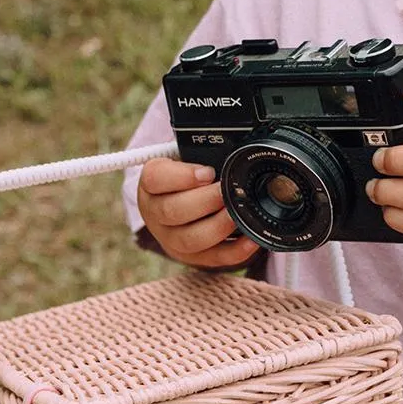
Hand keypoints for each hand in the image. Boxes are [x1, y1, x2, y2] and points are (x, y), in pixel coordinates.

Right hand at [137, 157, 260, 268]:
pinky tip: (251, 239)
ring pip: (188, 240)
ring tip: (237, 213)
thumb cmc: (190, 174)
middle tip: (227, 192)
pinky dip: (234, 251)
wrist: (181, 198)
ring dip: (217, 227)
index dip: (183, 176)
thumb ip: (204, 150)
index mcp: (152, 182)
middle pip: (172, 211)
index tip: (208, 172)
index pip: (155, 178)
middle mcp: (155, 212)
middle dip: (205, 201)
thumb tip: (235, 146)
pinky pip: (212, 258)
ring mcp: (170, 238)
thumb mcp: (189, 156)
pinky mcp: (190, 257)